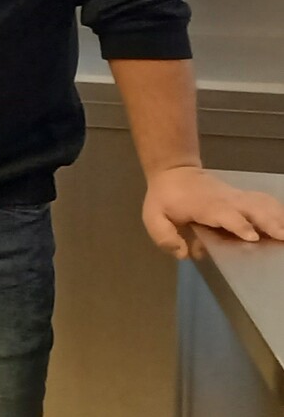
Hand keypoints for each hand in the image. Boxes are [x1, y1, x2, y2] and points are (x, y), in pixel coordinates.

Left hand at [142, 165, 283, 259]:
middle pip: (250, 208)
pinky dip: (277, 208)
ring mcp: (235, 197)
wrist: (174, 171)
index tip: (252, 237)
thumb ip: (164, 236)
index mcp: (203, 206)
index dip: (238, 225)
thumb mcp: (153, 217)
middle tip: (283, 236)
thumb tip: (184, 253)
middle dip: (267, 221)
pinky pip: (263, 200)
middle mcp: (224, 200)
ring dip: (277, 215)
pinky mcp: (242, 197)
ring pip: (260, 203)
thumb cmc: (164, 198)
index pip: (224, 214)